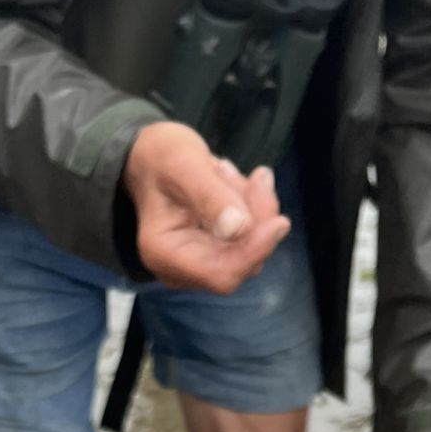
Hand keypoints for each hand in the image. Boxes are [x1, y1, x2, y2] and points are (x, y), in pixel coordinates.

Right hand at [122, 122, 290, 293]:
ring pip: (249, 249)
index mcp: (164, 254)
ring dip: (254, 209)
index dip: (253, 252)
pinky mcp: (214, 255)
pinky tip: (233, 184)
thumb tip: (239, 229)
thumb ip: (210, 196)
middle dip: (257, 220)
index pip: (220, 274)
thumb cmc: (160, 157)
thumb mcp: (183, 164)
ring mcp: (198, 265)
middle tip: (257, 176)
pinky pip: (249, 239)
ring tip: (228, 174)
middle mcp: (179, 270)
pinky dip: (252, 210)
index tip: (280, 221)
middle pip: (240, 262)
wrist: (150, 159)